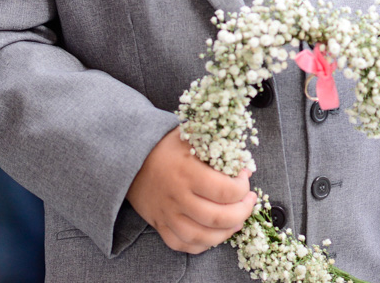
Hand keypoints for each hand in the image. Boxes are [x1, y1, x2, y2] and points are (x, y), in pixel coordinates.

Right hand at [126, 128, 256, 253]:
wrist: (130, 159)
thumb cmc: (166, 146)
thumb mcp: (192, 136)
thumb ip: (218, 145)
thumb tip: (244, 163)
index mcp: (187, 172)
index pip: (225, 191)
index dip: (243, 188)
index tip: (245, 178)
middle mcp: (177, 196)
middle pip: (217, 217)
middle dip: (242, 212)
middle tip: (249, 201)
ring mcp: (167, 214)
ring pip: (202, 236)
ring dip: (226, 231)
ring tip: (238, 219)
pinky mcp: (159, 225)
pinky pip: (182, 245)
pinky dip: (203, 244)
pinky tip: (215, 232)